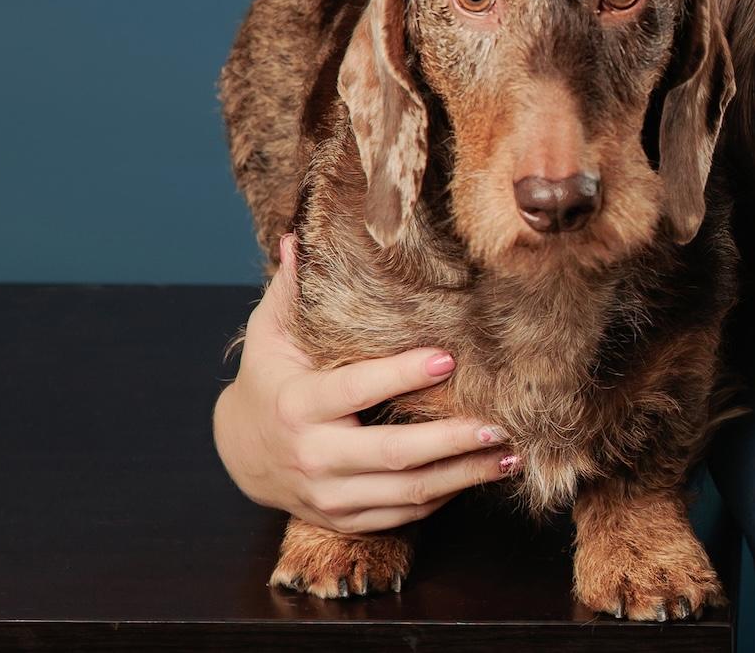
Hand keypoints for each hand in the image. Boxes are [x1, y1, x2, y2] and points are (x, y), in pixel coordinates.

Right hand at [212, 232, 517, 533]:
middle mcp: (314, 456)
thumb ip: (290, 288)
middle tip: (500, 421)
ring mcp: (331, 495)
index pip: (355, 390)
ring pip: (407, 491)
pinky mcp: (347, 518)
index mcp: (298, 405)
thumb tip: (300, 236)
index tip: (449, 357)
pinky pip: (404, 513)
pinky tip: (484, 473)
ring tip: (511, 451)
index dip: (401, 375)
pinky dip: (447, 496)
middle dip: (452, 439)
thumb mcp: (271, 333)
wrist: (243, 452)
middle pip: (393, 453)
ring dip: (465, 475)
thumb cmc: (271, 379)